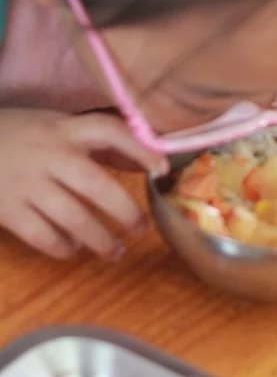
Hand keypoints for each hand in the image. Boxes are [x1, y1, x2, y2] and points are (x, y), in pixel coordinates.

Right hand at [0, 109, 166, 259]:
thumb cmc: (18, 133)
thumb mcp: (55, 124)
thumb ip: (93, 141)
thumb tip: (144, 161)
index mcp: (65, 129)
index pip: (109, 131)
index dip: (140, 149)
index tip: (162, 169)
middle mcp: (49, 154)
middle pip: (96, 185)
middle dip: (124, 211)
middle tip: (141, 229)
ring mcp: (27, 183)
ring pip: (72, 218)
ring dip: (99, 240)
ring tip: (115, 252)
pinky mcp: (7, 209)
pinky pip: (42, 235)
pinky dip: (62, 247)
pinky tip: (74, 251)